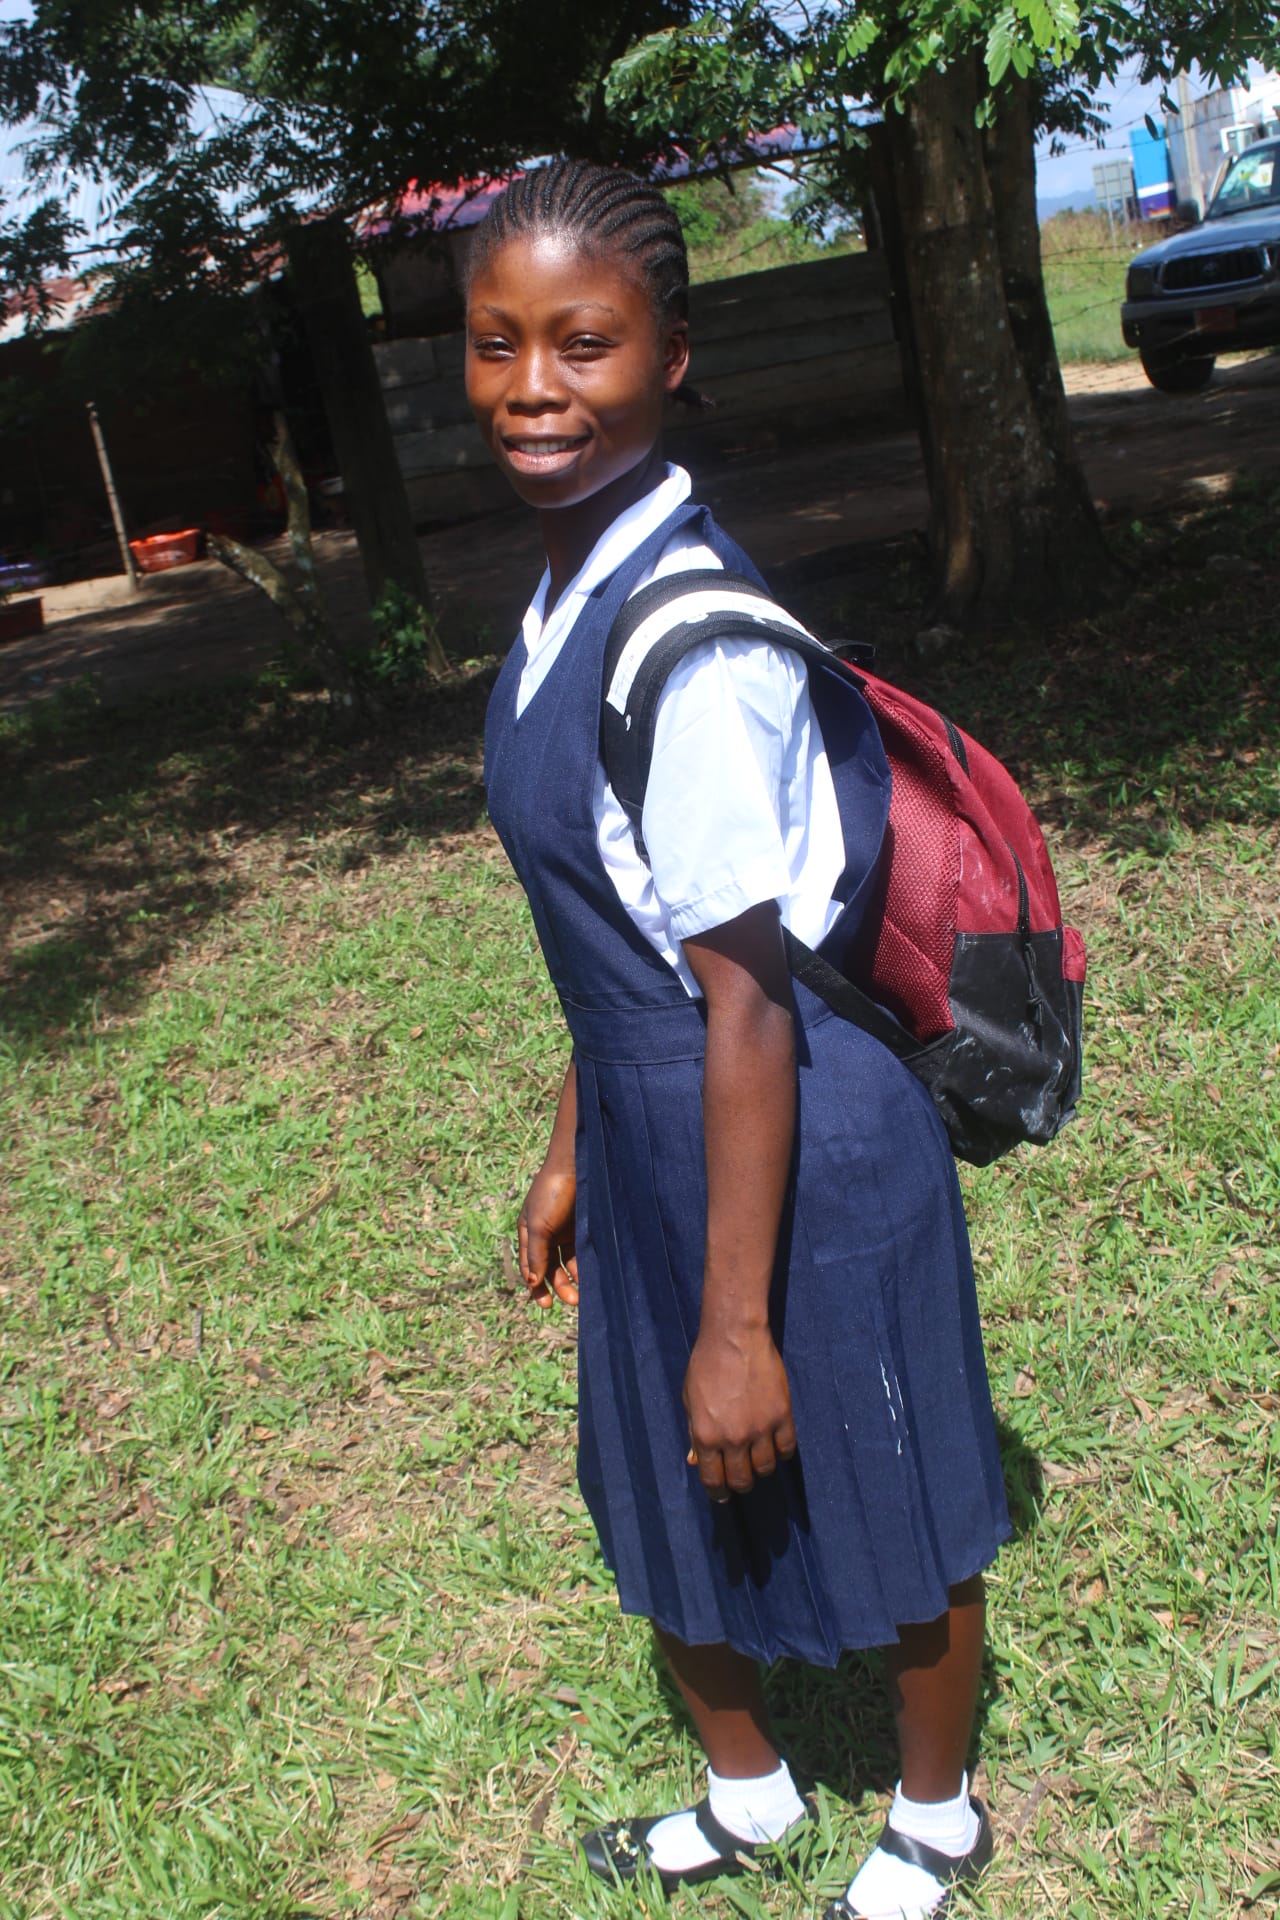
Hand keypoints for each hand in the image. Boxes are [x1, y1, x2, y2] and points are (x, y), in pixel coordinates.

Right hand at [516, 1156, 578, 1310]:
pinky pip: (583, 1253)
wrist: (577, 1165)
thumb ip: (536, 1255)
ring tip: (582, 1293)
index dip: (536, 1287)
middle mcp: (546, 1234)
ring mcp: (565, 1231)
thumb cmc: (551, 1193)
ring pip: (568, 1264)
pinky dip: (585, 1266)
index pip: (530, 1267)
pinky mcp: (584, 1228)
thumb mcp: (538, 1226)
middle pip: (550, 1268)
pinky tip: (589, 1276)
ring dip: (573, 1280)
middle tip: (572, 1300)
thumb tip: (532, 1283)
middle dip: (559, 1286)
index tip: (546, 1304)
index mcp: (528, 1232)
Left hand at [683, 1324, 796, 1501]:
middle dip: (739, 1483)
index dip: (718, 1493)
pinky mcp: (782, 1415)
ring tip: (757, 1459)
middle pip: (742, 1480)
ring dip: (760, 1468)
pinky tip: (775, 1445)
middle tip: (740, 1477)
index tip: (722, 1495)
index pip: (713, 1479)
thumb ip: (693, 1432)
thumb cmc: (706, 1365)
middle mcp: (733, 1438)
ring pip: (765, 1468)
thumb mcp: (690, 1400)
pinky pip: (786, 1448)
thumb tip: (694, 1461)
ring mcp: (760, 1428)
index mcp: (705, 1435)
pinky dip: (781, 1451)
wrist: (734, 1336)